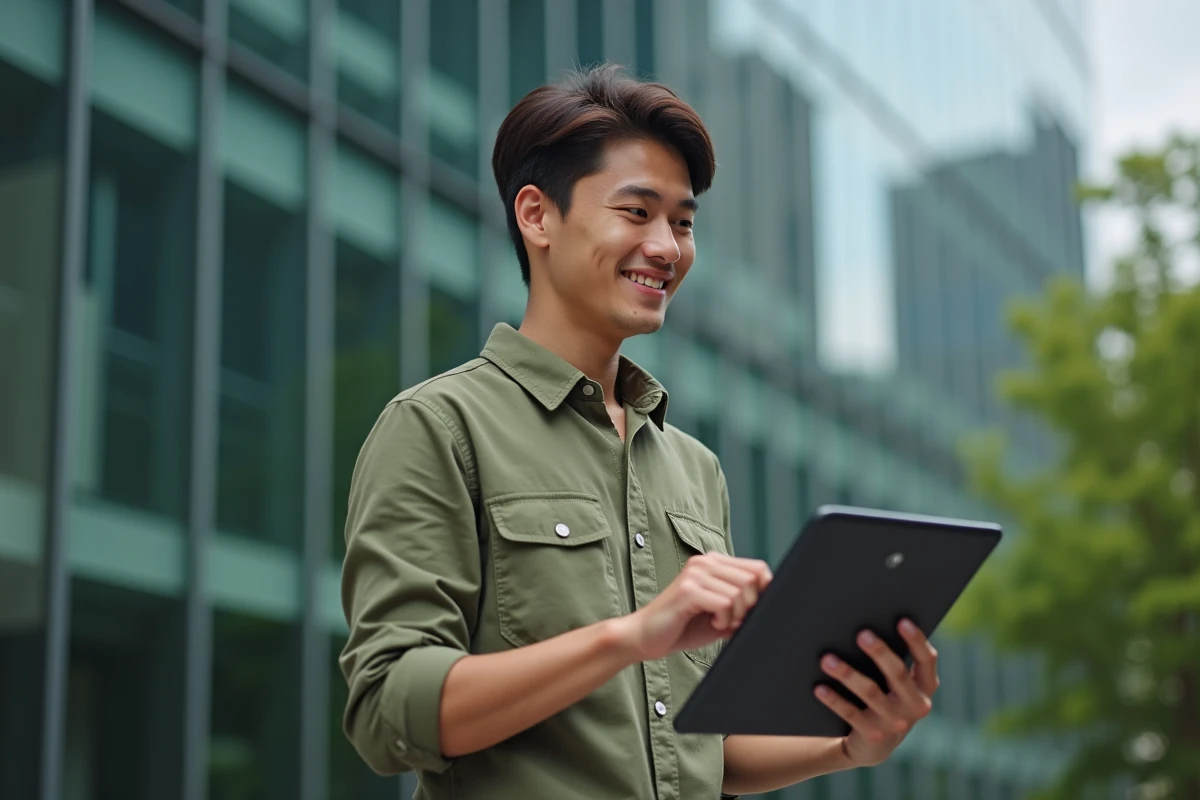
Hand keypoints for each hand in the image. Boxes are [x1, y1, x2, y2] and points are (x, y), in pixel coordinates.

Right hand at [620, 552, 772, 661]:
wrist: (644, 637)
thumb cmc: (682, 626)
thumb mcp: (720, 614)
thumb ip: (742, 605)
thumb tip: (770, 604)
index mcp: (713, 563)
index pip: (758, 568)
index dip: (765, 591)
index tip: (751, 611)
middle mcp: (705, 562)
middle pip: (753, 579)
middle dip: (751, 606)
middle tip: (734, 620)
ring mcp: (695, 574)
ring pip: (741, 592)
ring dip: (736, 615)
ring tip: (720, 622)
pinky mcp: (688, 590)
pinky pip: (725, 603)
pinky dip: (724, 619)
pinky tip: (712, 623)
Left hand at [813, 619, 939, 767]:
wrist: (874, 745)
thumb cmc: (885, 697)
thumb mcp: (897, 683)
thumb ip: (892, 660)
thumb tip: (867, 624)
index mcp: (926, 686)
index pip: (927, 660)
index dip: (917, 641)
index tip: (902, 621)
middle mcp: (916, 705)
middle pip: (898, 674)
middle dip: (880, 652)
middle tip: (861, 634)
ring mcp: (895, 723)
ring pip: (870, 692)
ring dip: (847, 674)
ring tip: (826, 659)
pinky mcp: (873, 736)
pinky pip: (851, 714)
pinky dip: (834, 699)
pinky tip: (819, 687)